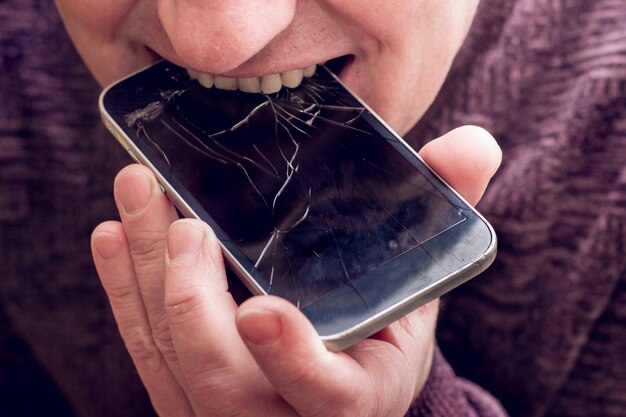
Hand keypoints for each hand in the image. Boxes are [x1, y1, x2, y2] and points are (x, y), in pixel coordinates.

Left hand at [91, 126, 500, 416]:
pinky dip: (124, 295)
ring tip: (135, 197)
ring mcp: (229, 413)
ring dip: (144, 279)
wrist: (343, 380)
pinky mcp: (188, 396)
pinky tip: (115, 237)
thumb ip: (445, 212)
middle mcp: (286, 416)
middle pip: (224, 381)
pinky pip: (147, 356)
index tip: (260, 309)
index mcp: (355, 396)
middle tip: (181, 222)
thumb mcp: (419, 284)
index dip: (292, 359)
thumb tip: (473, 145)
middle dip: (191, 303)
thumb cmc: (383, 329)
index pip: (326, 394)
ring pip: (172, 362)